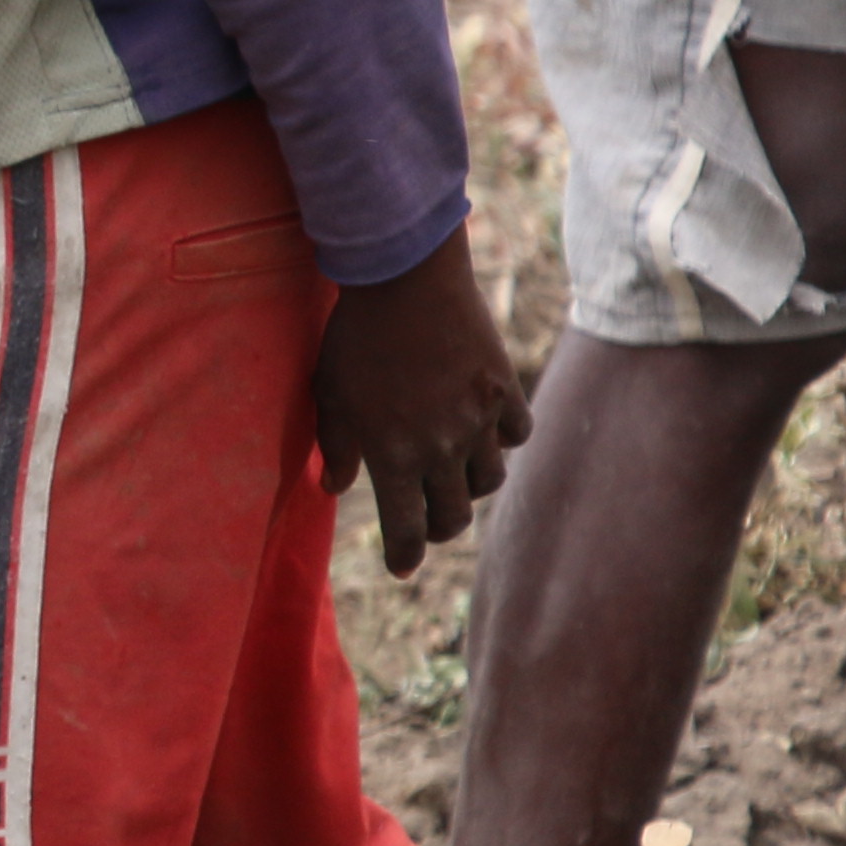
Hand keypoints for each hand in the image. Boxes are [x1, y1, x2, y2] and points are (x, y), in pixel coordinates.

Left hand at [312, 224, 529, 577]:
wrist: (405, 278)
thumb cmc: (355, 336)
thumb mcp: (329, 393)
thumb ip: (335, 445)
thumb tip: (334, 487)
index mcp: (393, 456)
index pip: (405, 531)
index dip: (403, 556)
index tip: (401, 567)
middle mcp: (441, 448)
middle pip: (452, 518)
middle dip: (437, 529)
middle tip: (426, 522)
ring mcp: (479, 421)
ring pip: (488, 482)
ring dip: (468, 487)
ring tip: (452, 476)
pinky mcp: (505, 390)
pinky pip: (516, 437)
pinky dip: (503, 442)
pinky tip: (486, 433)